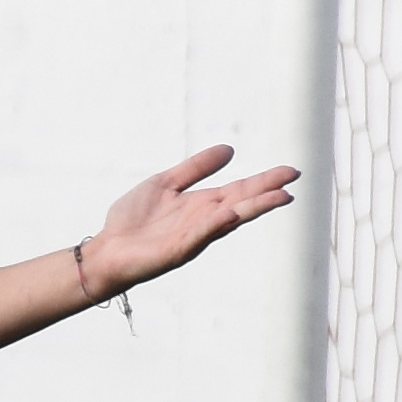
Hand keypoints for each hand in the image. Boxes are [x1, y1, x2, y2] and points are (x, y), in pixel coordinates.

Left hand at [76, 148, 301, 305]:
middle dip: (268, 191)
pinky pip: (200, 235)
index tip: (290, 172)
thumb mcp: (165, 183)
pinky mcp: (178, 251)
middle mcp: (204, 220)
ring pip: (229, 220)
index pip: (240, 190)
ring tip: (279, 197)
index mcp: (203, 204)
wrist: (107, 249)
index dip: (264, 181)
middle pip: (242, 202)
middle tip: (294, 179)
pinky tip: (230, 213)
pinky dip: (215, 224)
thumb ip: (195, 168)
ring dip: (253, 208)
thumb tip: (230, 150)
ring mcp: (194, 236)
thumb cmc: (133, 220)